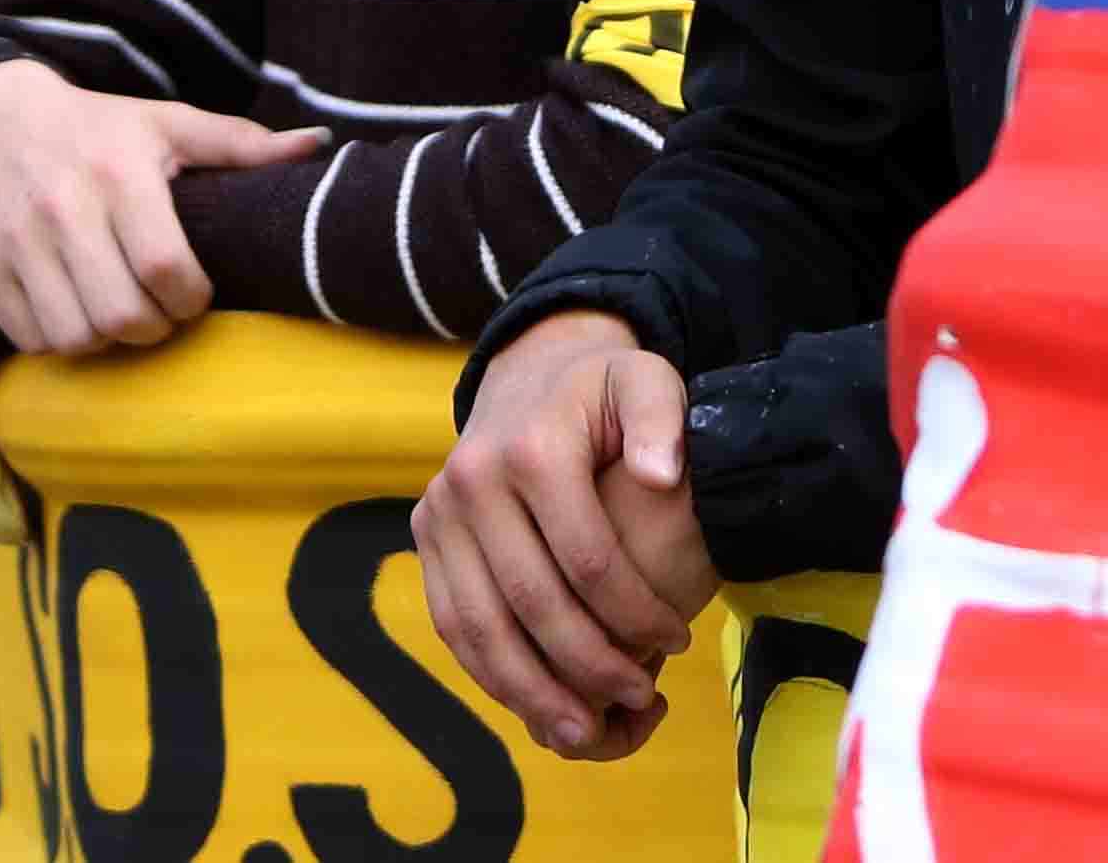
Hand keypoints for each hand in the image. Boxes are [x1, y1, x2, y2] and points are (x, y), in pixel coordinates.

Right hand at [0, 60, 328, 355]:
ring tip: (114, 311)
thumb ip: (240, 143)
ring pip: (75, 335)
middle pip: (122, 315)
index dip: (191, 298)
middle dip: (152, 327)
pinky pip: (29, 337)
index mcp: (119, 171)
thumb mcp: (164, 122)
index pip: (166, 269)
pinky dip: (57, 339)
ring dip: (105, 339)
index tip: (192, 291)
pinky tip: (72, 310)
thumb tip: (318, 144)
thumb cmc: (93, 126)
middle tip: (156, 310)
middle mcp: (63, 206)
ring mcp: (16, 239)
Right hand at [415, 310, 701, 759]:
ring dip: (530, 691)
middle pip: (531, 601)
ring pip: (478, 624)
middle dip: (591, 664)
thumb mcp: (645, 380)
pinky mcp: (424, 536)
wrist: (528, 376)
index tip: (682, 639)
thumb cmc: (600, 394)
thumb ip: (664, 417)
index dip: (638, 614)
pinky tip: (536, 702)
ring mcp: (439, 510)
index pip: (588, 559)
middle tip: (644, 696)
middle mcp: (473, 479)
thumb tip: (662, 476)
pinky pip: (451, 621)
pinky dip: (489, 672)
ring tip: (584, 731)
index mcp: (531, 448)